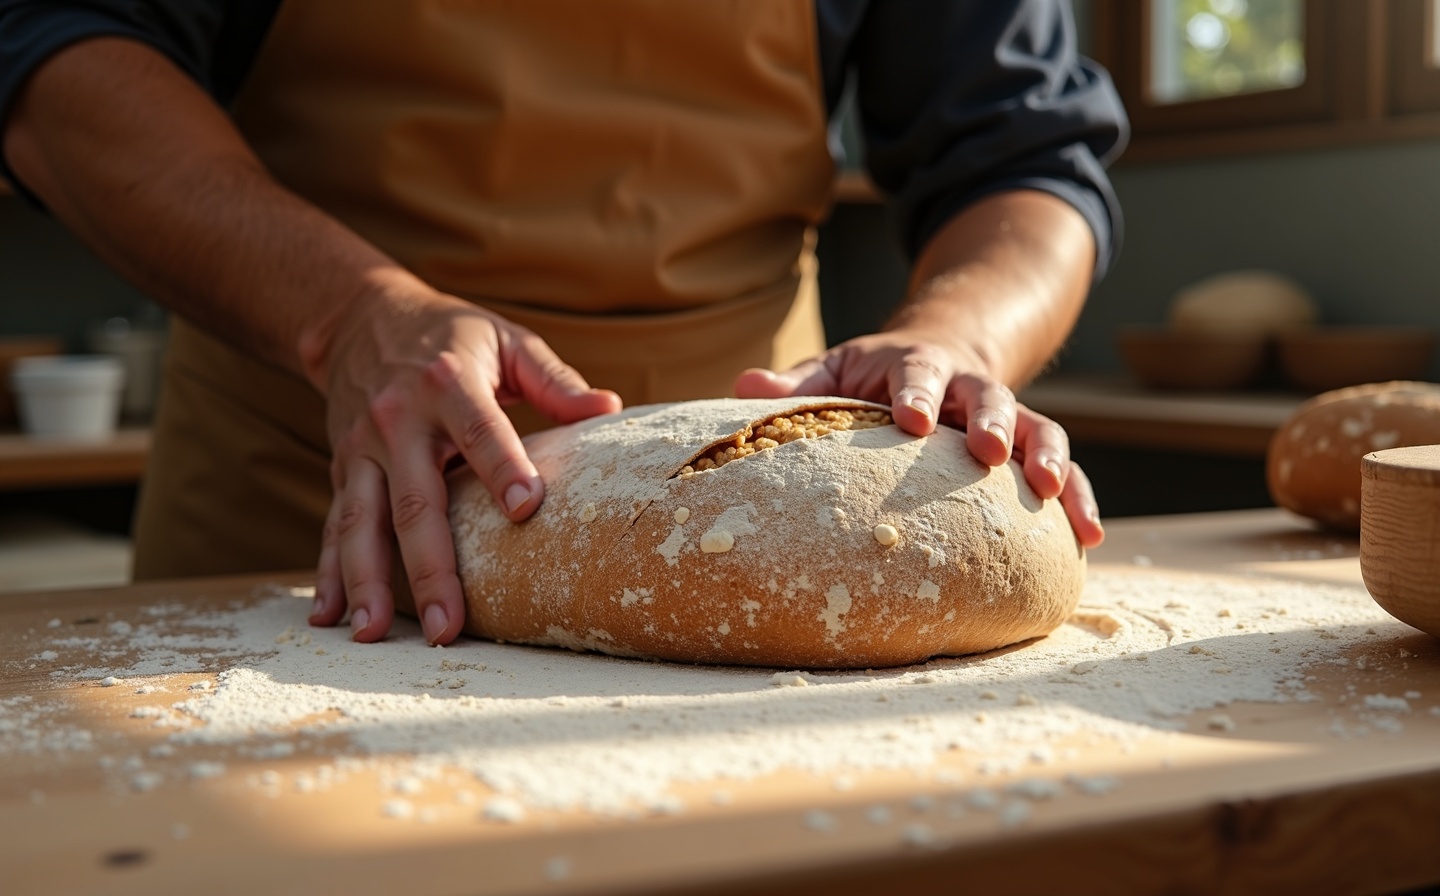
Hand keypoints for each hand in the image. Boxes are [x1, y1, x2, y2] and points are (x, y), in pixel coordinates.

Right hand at [306, 284, 621, 643]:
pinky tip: (329, 617)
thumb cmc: (452, 335)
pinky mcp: (343, 470)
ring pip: (362, 523)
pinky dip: (329, 573)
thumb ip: (555, 380)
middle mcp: (397, 420)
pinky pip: (333, 526)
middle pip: (415, 501)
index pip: (479, 430)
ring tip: (376, 635)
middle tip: (447, 626)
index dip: (502, 467)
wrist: (358, 316)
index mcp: (447, 383)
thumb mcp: (506, 341)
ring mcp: (361, 450)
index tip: (525, 510)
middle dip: (429, 568)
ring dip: (368, 582)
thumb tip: (610, 409)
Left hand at [734, 330, 1103, 548]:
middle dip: (994, 420)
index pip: (916, 374)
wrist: (942, 355)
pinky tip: (1089, 537)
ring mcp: (1008, 417)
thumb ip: (796, 385)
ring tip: (1054, 493)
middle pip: (989, 395)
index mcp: (916, 365)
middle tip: (993, 450)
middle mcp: (970, 386)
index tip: (913, 419)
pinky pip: (1065, 472)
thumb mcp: (834, 372)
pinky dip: (1079, 500)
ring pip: (1040, 428)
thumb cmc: (874, 377)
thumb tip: (742, 388)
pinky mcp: (1032, 449)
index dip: (917, 393)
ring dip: (1049, 459)